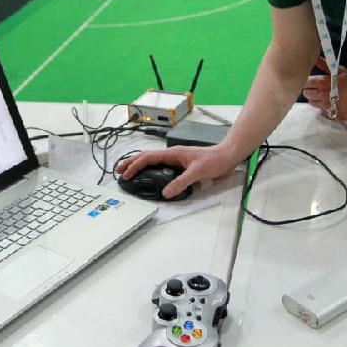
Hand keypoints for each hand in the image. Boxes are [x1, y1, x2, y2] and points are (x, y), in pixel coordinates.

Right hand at [115, 145, 239, 198]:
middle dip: (131, 163)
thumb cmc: (214, 160)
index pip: (148, 157)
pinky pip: (161, 167)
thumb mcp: (197, 172)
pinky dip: (151, 170)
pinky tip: (150, 177)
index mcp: (173, 153)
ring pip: (153, 161)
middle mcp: (172, 155)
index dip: (135, 165)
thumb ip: (181, 182)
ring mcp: (176, 160)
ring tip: (129, 173)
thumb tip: (165, 193)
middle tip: (119, 171)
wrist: (227, 156)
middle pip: (146, 157)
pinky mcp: (181, 165)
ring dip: (140, 166)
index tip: (125, 174)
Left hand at [301, 56, 346, 119]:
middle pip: (306, 93)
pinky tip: (329, 104)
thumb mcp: (341, 71)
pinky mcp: (330, 115)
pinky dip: (322, 107)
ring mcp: (324, 106)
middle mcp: (320, 95)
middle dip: (309, 90)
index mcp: (322, 83)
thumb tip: (316, 58)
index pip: (305, 83)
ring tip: (322, 96)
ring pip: (311, 103)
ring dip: (314, 99)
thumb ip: (326, 65)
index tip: (311, 81)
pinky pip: (320, 111)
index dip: (307, 81)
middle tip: (316, 88)